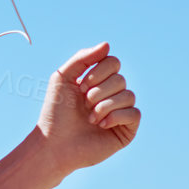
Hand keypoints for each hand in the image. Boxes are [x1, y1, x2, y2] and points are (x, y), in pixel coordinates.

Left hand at [38, 41, 138, 177]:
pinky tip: (101, 125)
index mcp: (99, 82)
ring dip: (105, 105)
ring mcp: (121, 113)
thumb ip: (83, 58)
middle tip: (84, 103)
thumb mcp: (63, 77)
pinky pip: (134, 113)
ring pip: (128, 95)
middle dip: (99, 91)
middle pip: (120, 79)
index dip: (98, 71)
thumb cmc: (56, 112)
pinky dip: (116, 116)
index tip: (81, 86)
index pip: (113, 62)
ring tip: (90, 118)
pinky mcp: (126, 130)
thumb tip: (107, 44)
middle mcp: (112, 95)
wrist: (54, 144)